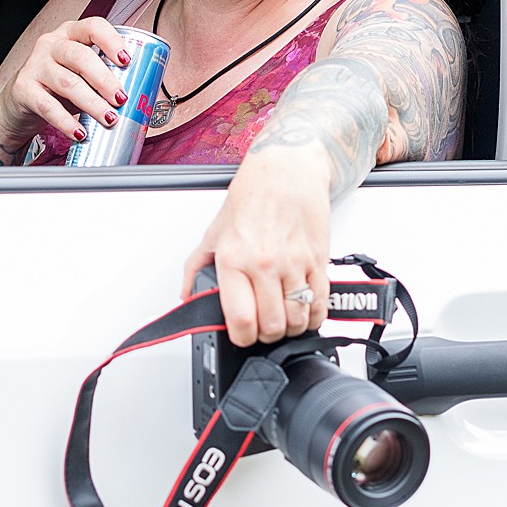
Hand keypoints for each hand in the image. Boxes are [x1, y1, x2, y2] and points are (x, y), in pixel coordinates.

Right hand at [0, 16, 131, 156]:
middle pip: (80, 57)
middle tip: (121, 98)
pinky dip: (67, 122)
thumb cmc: (57, 86)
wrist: (20, 103)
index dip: (112, 41)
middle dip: (105, 79)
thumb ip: (101, 78)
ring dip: (92, 103)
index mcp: (70, 34)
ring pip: (68, 83)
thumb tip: (138, 98)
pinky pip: (48, 107)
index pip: (93, 27)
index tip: (127, 60)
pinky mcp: (24, 89)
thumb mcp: (79, 74)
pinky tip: (80, 132)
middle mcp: (51, 45)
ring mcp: (35, 66)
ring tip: (109, 118)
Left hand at [182, 143, 333, 346]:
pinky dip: (313, 316)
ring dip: (290, 328)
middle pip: (271, 326)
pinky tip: (304, 312)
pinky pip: (320, 303)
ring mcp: (294, 263)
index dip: (241, 337)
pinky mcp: (318, 260)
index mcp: (234, 259)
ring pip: (297, 319)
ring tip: (282, 320)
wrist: (287, 169)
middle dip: (266, 336)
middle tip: (262, 328)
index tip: (242, 335)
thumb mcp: (214, 231)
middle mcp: (264, 263)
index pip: (240, 320)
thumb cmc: (252, 196)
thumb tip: (187, 294)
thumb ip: (197, 267)